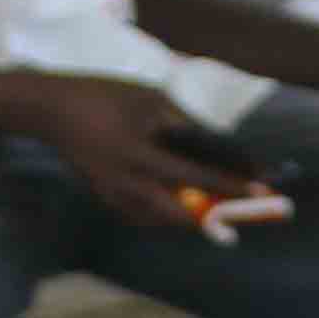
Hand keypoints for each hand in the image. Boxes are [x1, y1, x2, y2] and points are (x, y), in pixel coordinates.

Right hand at [13, 75, 291, 237]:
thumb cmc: (108, 97)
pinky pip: (146, 216)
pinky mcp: (106, 201)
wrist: (53, 110)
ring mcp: (112, 197)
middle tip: (247, 206)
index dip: (233, 184)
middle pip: (182, 214)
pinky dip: (169, 212)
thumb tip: (222, 151)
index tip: (265, 188)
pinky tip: (185, 201)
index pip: (197, 175)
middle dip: (219, 213)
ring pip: (165, 220)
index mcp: (139, 154)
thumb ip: (187, 128)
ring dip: (194, 214)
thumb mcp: (153, 101)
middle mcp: (125, 184)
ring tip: (222, 202)